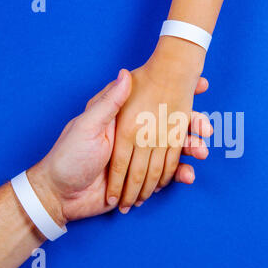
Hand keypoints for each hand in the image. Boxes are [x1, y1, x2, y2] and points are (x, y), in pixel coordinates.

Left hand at [27, 69, 211, 224]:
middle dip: (191, 127)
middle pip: (170, 130)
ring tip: (203, 152)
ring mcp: (140, 160)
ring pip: (172, 153)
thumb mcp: (87, 125)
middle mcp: (136, 138)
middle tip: (208, 128)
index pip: (158, 105)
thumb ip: (109, 103)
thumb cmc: (69, 155)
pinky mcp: (142, 181)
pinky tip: (189, 175)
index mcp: (124, 122)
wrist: (60, 193)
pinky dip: (178, 176)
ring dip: (190, 152)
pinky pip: (164, 177)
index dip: (178, 96)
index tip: (201, 84)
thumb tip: (125, 73)